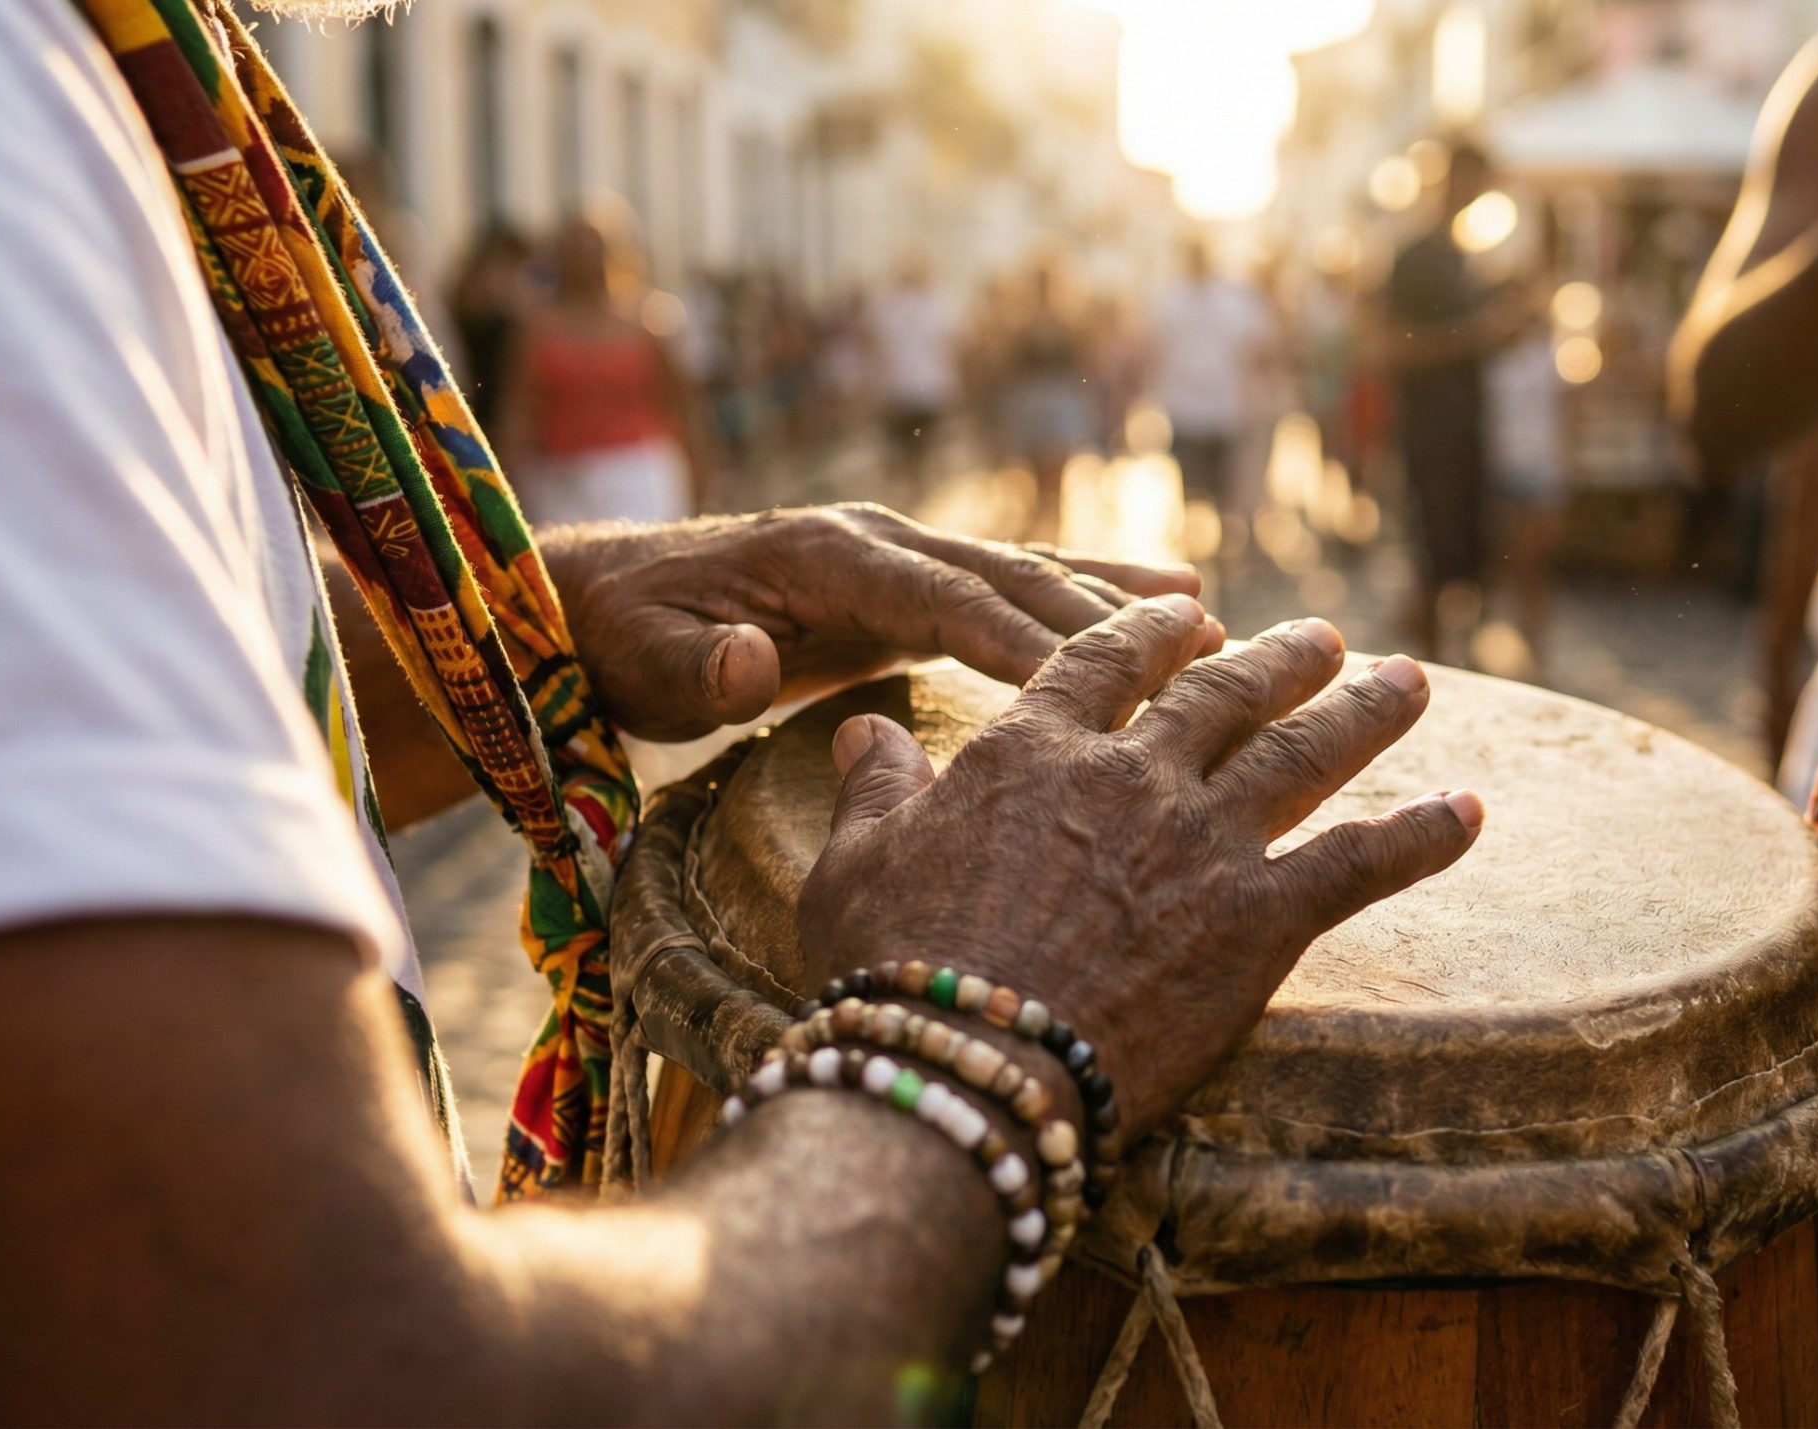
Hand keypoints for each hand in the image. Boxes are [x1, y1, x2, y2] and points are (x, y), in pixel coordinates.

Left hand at [544, 504, 1204, 740]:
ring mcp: (900, 554)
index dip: (1020, 638)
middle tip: (1205, 660)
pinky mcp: (910, 583)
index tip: (1097, 685)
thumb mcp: (640, 656)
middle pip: (1010, 578)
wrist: (595, 597)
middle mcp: (878, 539)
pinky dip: (1089, 596)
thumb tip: (749, 661)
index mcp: (825, 555)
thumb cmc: (619, 637)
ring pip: (1028, 575)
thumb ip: (694, 663)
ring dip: (1120, 603)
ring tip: (1221, 628)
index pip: (943, 598)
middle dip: (1107, 619)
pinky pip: (1014, 588)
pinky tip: (1173, 604)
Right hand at [795, 598, 1484, 1139]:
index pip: (1104, 665)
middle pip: (1225, 693)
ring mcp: (1205, 842)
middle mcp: (1133, 776)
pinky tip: (1472, 809)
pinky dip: (1424, 833)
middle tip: (1326, 636)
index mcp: (1034, 750)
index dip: (1150, 637)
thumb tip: (860, 731)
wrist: (966, 1066)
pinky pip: (1363, 861)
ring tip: (1413, 679)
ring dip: (1367, 711)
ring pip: (1306, 753)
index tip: (1187, 618)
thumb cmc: (891, 972)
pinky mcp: (1261, 919)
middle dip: (1281, 658)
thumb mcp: (856, 865)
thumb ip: (874, 790)